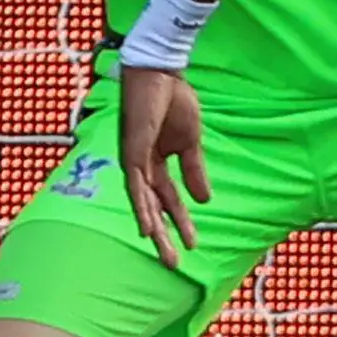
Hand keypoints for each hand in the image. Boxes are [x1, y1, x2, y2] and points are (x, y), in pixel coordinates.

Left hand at [117, 64, 210, 264]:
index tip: (194, 244)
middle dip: (163, 236)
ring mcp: (134, 160)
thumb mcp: (190, 142)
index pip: (169, 200)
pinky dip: (141, 207)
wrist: (162, 72)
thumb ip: (194, 170)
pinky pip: (135, 185)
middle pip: (153, 208)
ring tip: (163, 252)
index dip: (181, 221)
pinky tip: (145, 227)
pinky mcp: (131, 151)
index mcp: (156, 162)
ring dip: (153, 230)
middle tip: (173, 264)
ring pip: (143, 203)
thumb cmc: (173, 99)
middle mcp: (141, 166)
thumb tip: (205, 201)